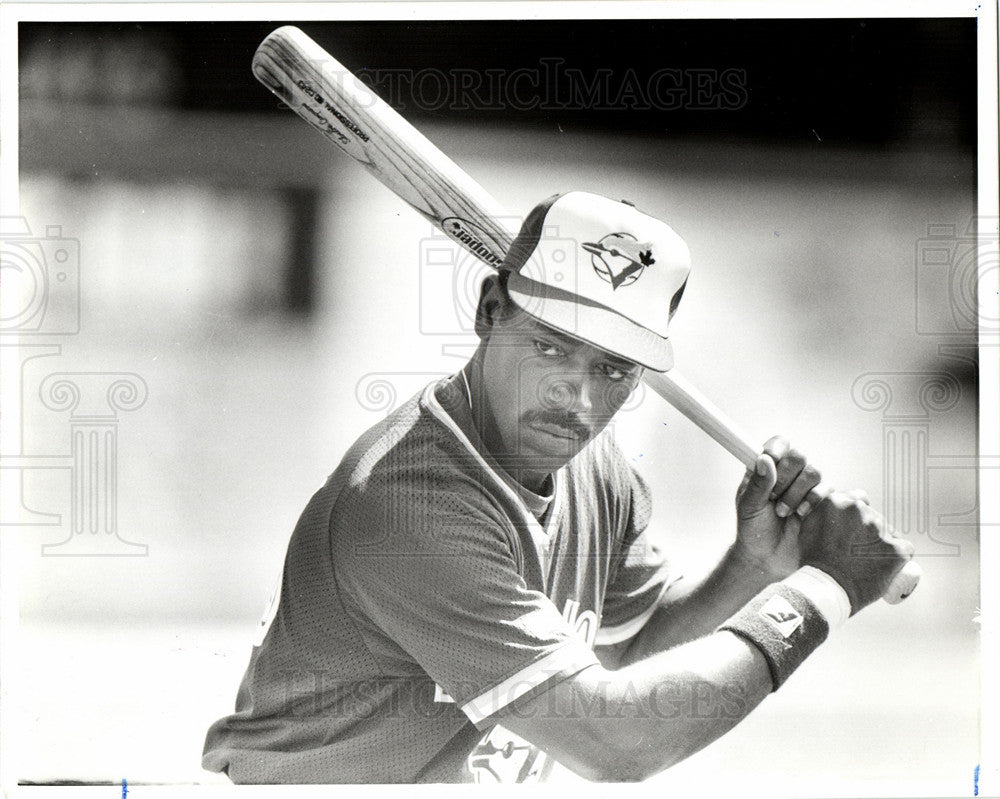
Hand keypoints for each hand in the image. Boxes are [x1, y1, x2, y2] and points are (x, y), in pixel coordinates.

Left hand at [734, 436, 824, 580]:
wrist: (768, 558)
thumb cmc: (753, 530)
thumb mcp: (749, 507)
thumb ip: (757, 484)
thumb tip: (764, 459)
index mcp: (766, 469)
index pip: (777, 444)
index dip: (778, 447)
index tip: (772, 458)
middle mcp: (787, 474)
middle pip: (799, 456)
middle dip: (786, 477)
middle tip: (774, 496)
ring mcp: (805, 487)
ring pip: (814, 472)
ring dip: (798, 492)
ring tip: (783, 511)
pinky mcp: (821, 502)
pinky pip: (828, 489)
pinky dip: (814, 500)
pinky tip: (801, 514)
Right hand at [798, 490, 914, 613]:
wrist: (825, 588)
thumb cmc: (813, 562)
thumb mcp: (806, 527)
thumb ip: (819, 511)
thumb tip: (830, 505)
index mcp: (837, 502)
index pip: (857, 499)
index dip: (855, 516)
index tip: (852, 530)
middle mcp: (859, 510)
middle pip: (873, 516)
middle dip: (868, 530)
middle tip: (856, 550)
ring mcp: (879, 529)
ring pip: (888, 532)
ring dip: (881, 543)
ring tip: (866, 562)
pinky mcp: (896, 549)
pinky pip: (904, 549)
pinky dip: (898, 556)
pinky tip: (886, 566)